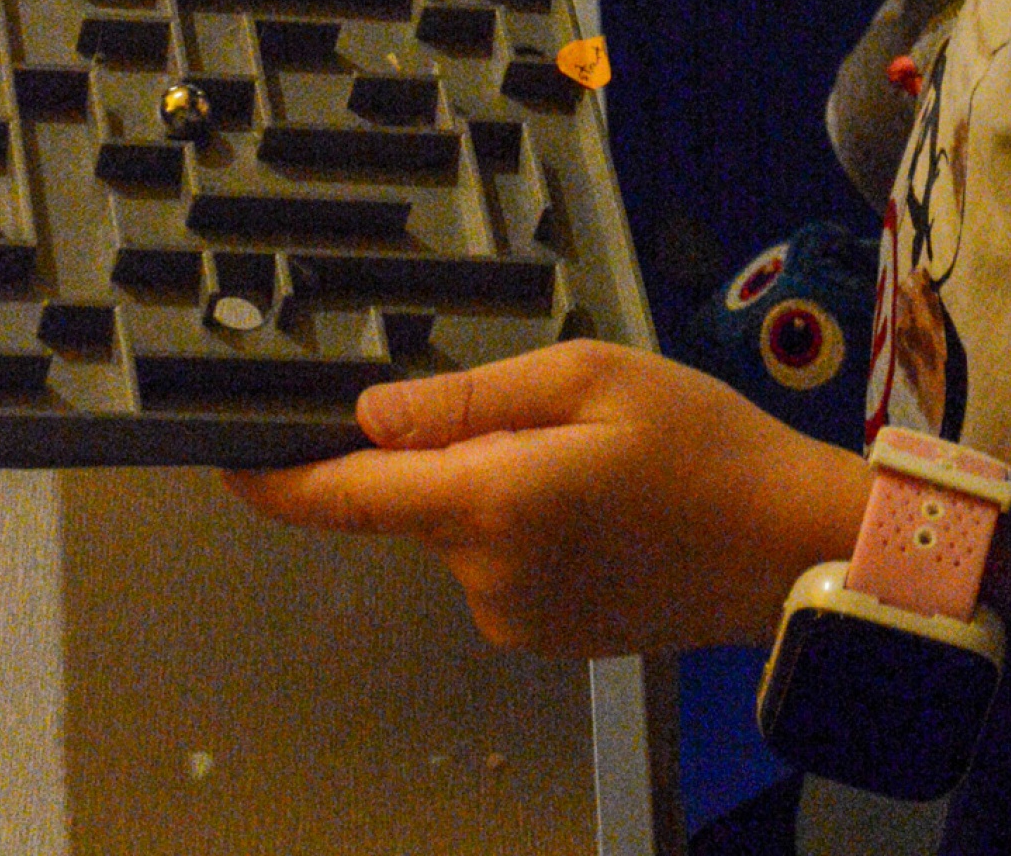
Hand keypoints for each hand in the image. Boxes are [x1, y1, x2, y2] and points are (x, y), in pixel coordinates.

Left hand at [225, 343, 870, 656]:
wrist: (787, 547)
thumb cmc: (702, 443)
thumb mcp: (591, 376)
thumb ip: (472, 396)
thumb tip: (371, 416)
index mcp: (489, 504)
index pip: (349, 495)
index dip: (278, 478)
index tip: (223, 457)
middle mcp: (484, 577)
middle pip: (417, 500)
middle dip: (454, 447)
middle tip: (558, 407)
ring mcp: (512, 617)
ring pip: (464, 527)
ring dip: (500, 484)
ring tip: (603, 454)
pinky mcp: (543, 635)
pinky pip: (501, 562)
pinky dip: (528, 521)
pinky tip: (606, 501)